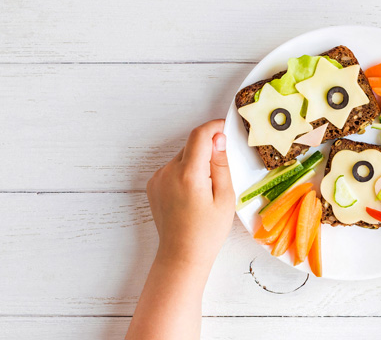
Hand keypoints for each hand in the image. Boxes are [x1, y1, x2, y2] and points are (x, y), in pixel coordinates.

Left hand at [127, 120, 234, 339]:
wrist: (181, 255)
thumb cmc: (207, 232)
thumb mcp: (224, 198)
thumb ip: (221, 164)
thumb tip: (218, 139)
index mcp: (188, 174)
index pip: (200, 135)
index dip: (214, 126)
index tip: (225, 127)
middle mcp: (168, 172)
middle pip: (191, 146)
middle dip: (208, 150)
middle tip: (222, 170)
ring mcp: (158, 179)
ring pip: (182, 157)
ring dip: (196, 162)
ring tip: (207, 189)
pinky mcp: (153, 186)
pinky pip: (173, 169)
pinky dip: (185, 172)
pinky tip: (193, 193)